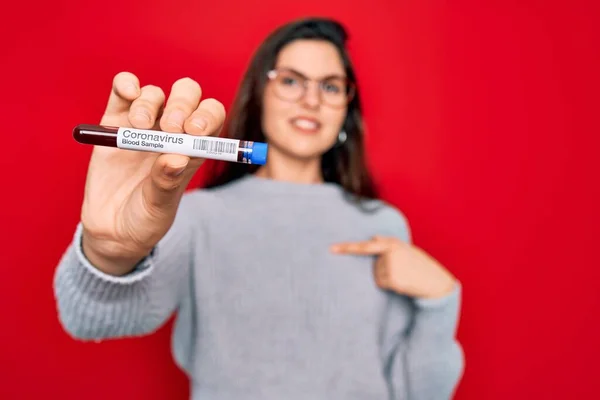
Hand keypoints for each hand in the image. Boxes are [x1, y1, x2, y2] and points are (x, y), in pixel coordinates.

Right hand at [80, 72, 225, 275]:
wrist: (112, 230)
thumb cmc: (145, 218)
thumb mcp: (160, 206)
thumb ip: (167, 182)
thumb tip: (176, 157)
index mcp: (193, 148)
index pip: (211, 116)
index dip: (207, 116)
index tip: (195, 131)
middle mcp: (171, 131)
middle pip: (186, 96)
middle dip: (182, 104)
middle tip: (172, 127)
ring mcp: (143, 124)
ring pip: (155, 93)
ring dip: (151, 103)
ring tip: (142, 126)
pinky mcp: (113, 121)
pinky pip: (122, 90)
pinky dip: (126, 84)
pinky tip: (129, 93)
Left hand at [330, 236, 456, 298]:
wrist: (436, 282)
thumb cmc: (420, 266)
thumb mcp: (407, 250)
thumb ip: (389, 244)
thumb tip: (374, 237)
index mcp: (393, 243)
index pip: (366, 246)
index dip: (347, 248)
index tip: (331, 249)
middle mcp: (390, 252)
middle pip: (374, 266)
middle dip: (385, 271)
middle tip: (404, 271)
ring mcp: (391, 265)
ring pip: (377, 276)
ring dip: (389, 278)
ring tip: (406, 276)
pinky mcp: (392, 278)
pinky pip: (382, 284)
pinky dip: (392, 286)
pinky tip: (404, 283)